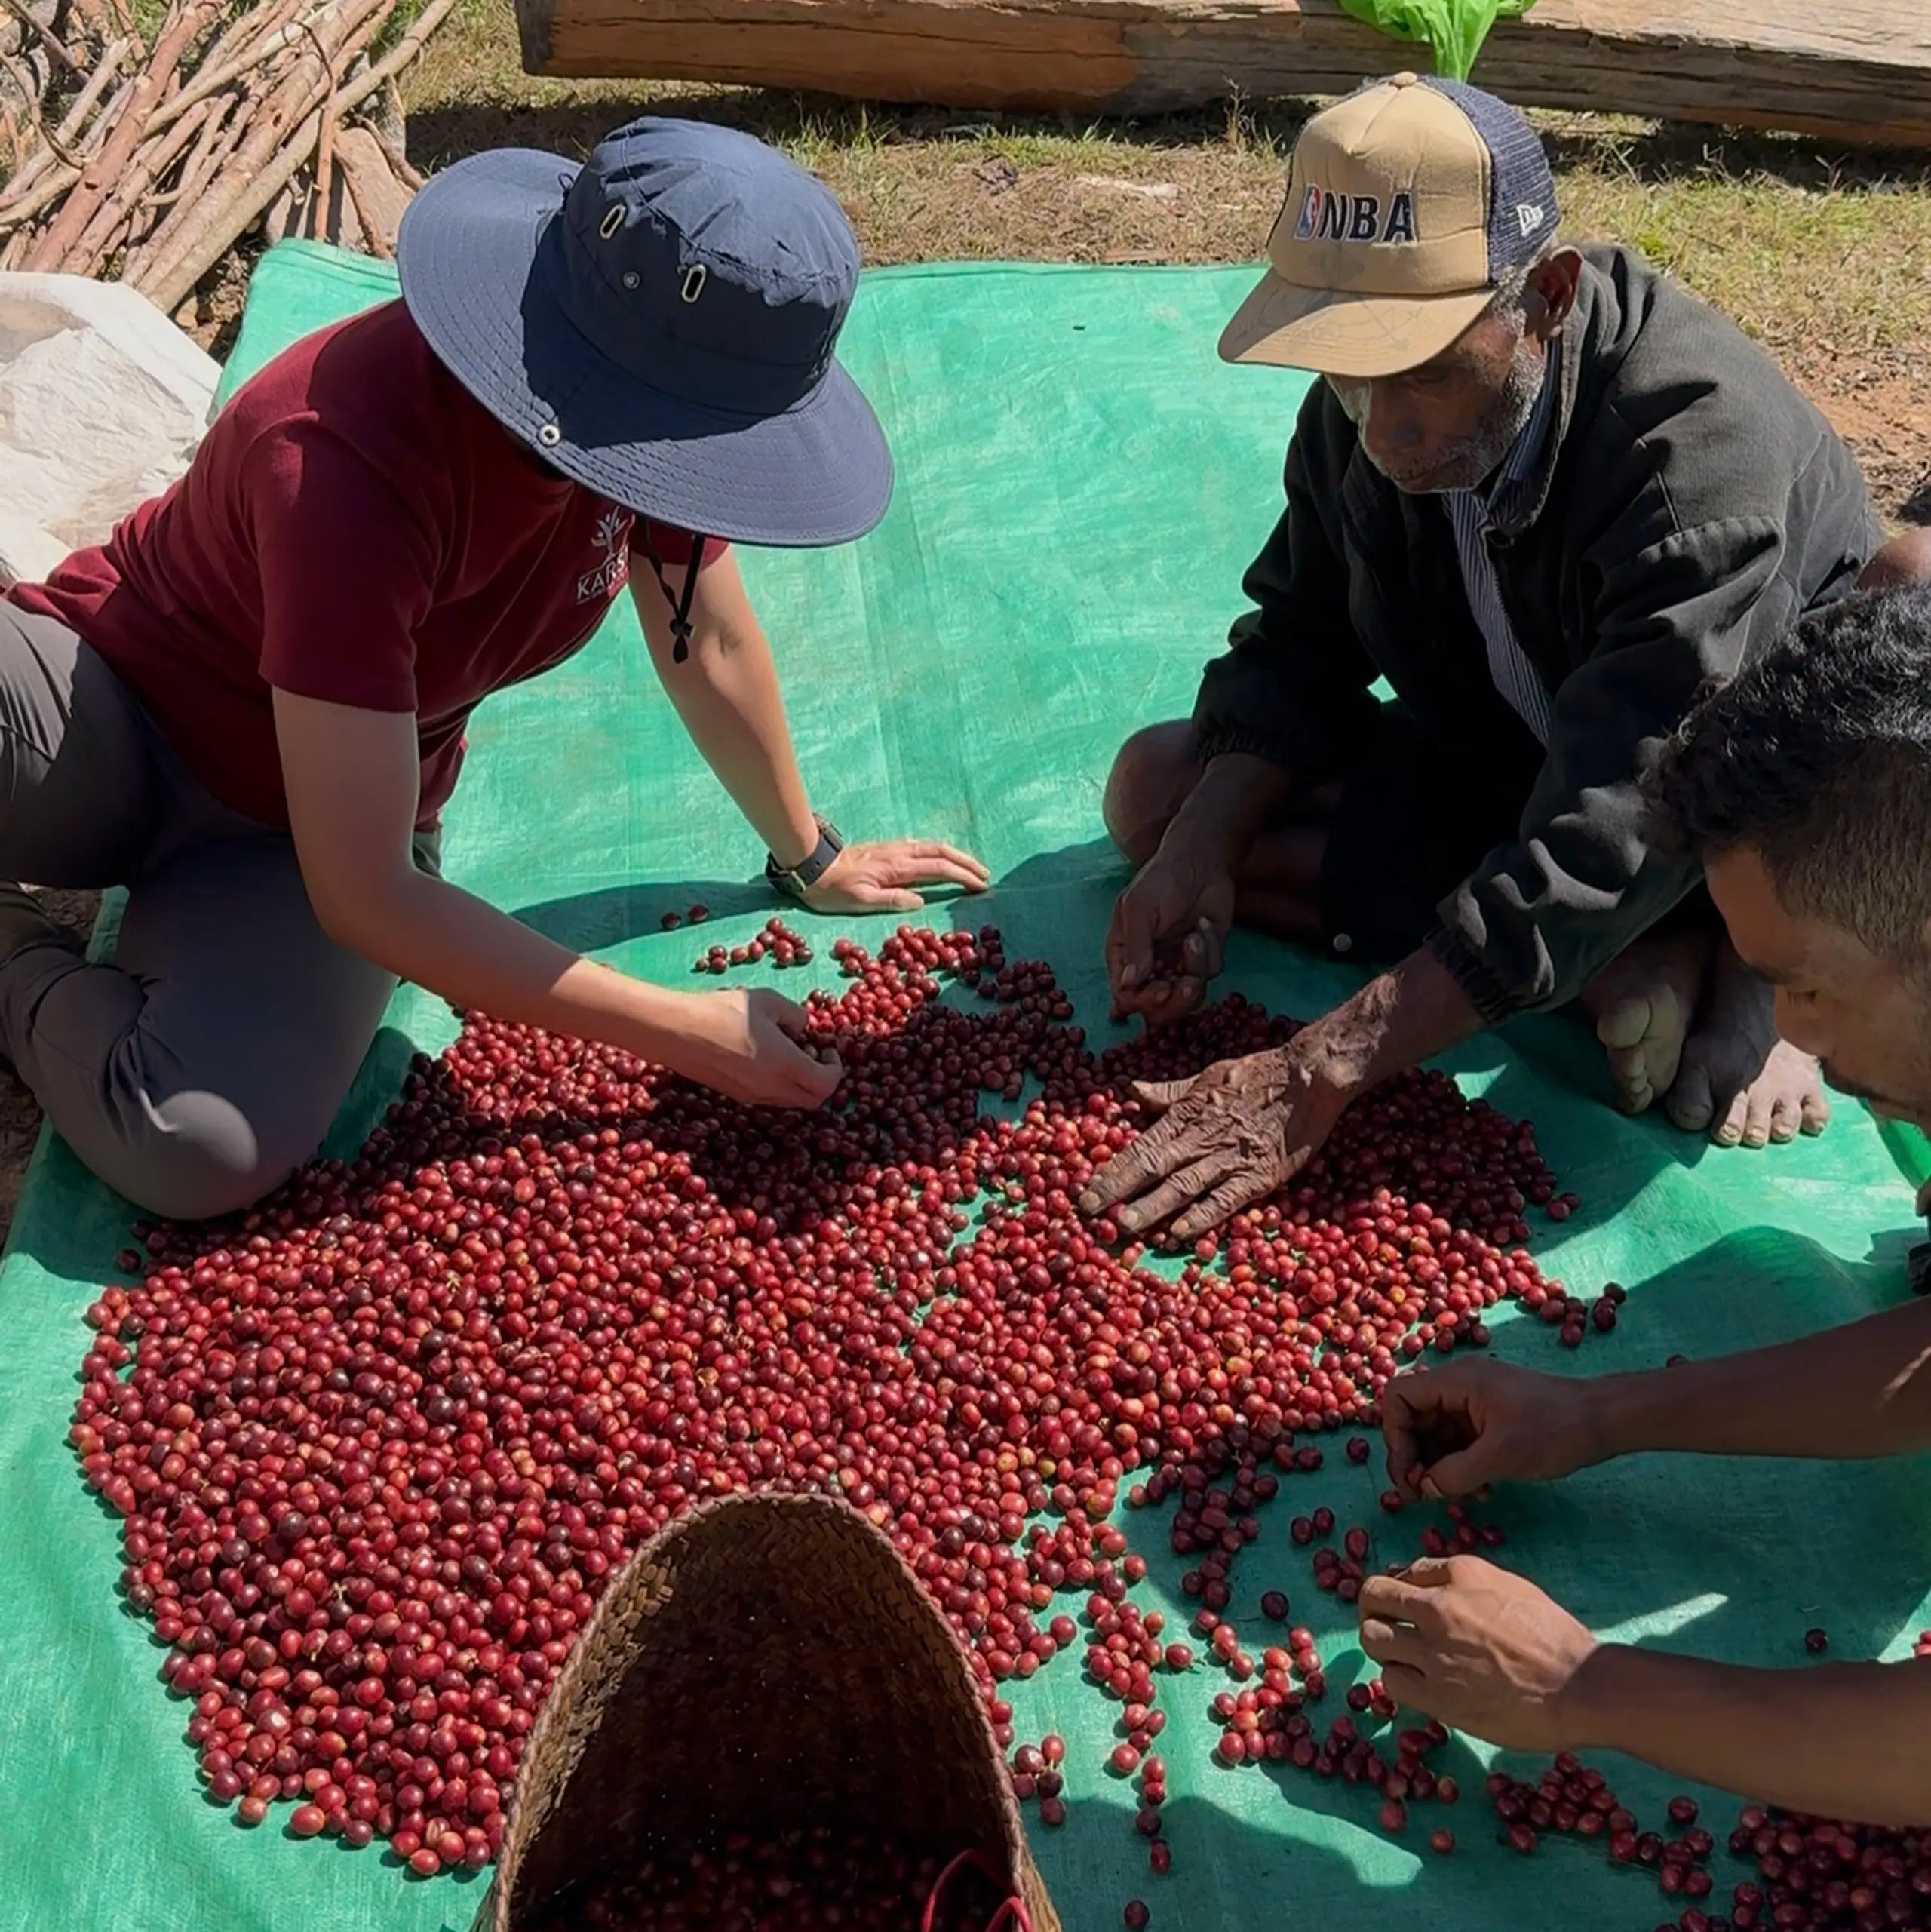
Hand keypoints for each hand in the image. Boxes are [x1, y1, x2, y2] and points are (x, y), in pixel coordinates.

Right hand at [670, 987, 843, 1108]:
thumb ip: (794, 1014)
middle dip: (822, 1081)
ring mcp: (751, 1096)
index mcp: (784, 1065)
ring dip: (799, 1083)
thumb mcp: (765, 1000)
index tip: (827, 1049)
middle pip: (812, 1101)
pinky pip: (769, 1097)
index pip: (826, 1085)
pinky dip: (779, 1084)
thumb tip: (803, 1026)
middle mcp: (770, 1088)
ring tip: (788, 1053)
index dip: (836, 1069)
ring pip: (790, 1101)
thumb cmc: (721, 1011)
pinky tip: (764, 1058)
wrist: (674, 1031)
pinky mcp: (734, 1095)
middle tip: (814, 1054)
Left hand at [801, 838, 988, 912]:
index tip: (980, 886)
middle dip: (966, 862)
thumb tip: (920, 901)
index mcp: (896, 868)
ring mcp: (893, 849)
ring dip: (955, 855)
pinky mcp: (886, 849)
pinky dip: (939, 852)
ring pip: (932, 846)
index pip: (938, 869)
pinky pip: (921, 847)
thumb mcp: (859, 900)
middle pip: (941, 852)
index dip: (962, 876)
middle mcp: (899, 854)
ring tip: (970, 866)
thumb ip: (891, 900)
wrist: (812, 866)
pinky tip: (941, 858)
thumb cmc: (833, 889)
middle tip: (985, 875)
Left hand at [1075, 1035, 1354, 1239]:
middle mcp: (1200, 1139)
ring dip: (1152, 1207)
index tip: (1086, 1189)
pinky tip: (1180, 1232)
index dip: (1112, 1170)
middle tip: (1088, 1213)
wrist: (1308, 1077)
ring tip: (1124, 1225)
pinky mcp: (1258, 1176)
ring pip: (1182, 1186)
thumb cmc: (1258, 1074)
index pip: (1140, 1147)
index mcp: (1185, 1115)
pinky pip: (1225, 1199)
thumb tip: (1133, 1091)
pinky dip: (1202, 1216)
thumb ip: (1170, 1092)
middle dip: (1118, 1191)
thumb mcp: (1207, 1077)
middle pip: (1151, 1168)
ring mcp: (1228, 1159)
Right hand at [1106, 836, 1235, 1024]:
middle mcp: (1149, 966)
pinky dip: (1210, 950)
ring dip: (1195, 967)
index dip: (1143, 1001)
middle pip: (1158, 1009)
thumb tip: (1128, 985)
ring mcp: (1178, 964)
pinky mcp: (1204, 959)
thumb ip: (1134, 947)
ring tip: (1195, 935)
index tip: (1161, 989)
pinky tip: (1203, 924)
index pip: (1126, 996)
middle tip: (1188, 985)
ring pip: (1188, 996)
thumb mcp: (1139, 908)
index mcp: (1123, 956)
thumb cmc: (1161, 879)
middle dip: (1175, 1002)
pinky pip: (1210, 972)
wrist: (1201, 861)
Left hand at [1357, 1556, 1598, 1753]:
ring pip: (1373, 1639)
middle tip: (1387, 1625)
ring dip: (1382, 1645)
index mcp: (1461, 1574)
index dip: (1400, 1589)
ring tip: (1400, 1656)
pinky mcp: (1437, 1696)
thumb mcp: (1512, 1587)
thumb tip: (1421, 1583)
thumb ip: (1465, 1581)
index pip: (1404, 1571)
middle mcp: (1439, 1607)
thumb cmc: (1555, 1637)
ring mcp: (1434, 1652)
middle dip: (1375, 1609)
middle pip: (1373, 1597)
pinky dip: (1397, 1680)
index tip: (1405, 1605)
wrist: (1579, 1686)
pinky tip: (1417, 1684)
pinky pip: (1391, 1681)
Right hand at [1382, 1359, 1607, 1499]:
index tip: (1409, 1473)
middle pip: (1413, 1416)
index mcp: (1456, 1381)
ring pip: (1435, 1432)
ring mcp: (1475, 1401)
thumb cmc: (1554, 1430)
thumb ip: (1454, 1474)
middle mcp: (1459, 1385)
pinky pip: (1458, 1440)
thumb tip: (1422, 1489)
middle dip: (1413, 1456)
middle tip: (1421, 1494)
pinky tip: (1478, 1491)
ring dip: (1437, 1465)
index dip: (1394, 1435)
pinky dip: (1458, 1465)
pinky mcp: (1490, 1418)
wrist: (1604, 1421)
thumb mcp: (1501, 1456)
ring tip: (1451, 1497)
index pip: (1399, 1397)